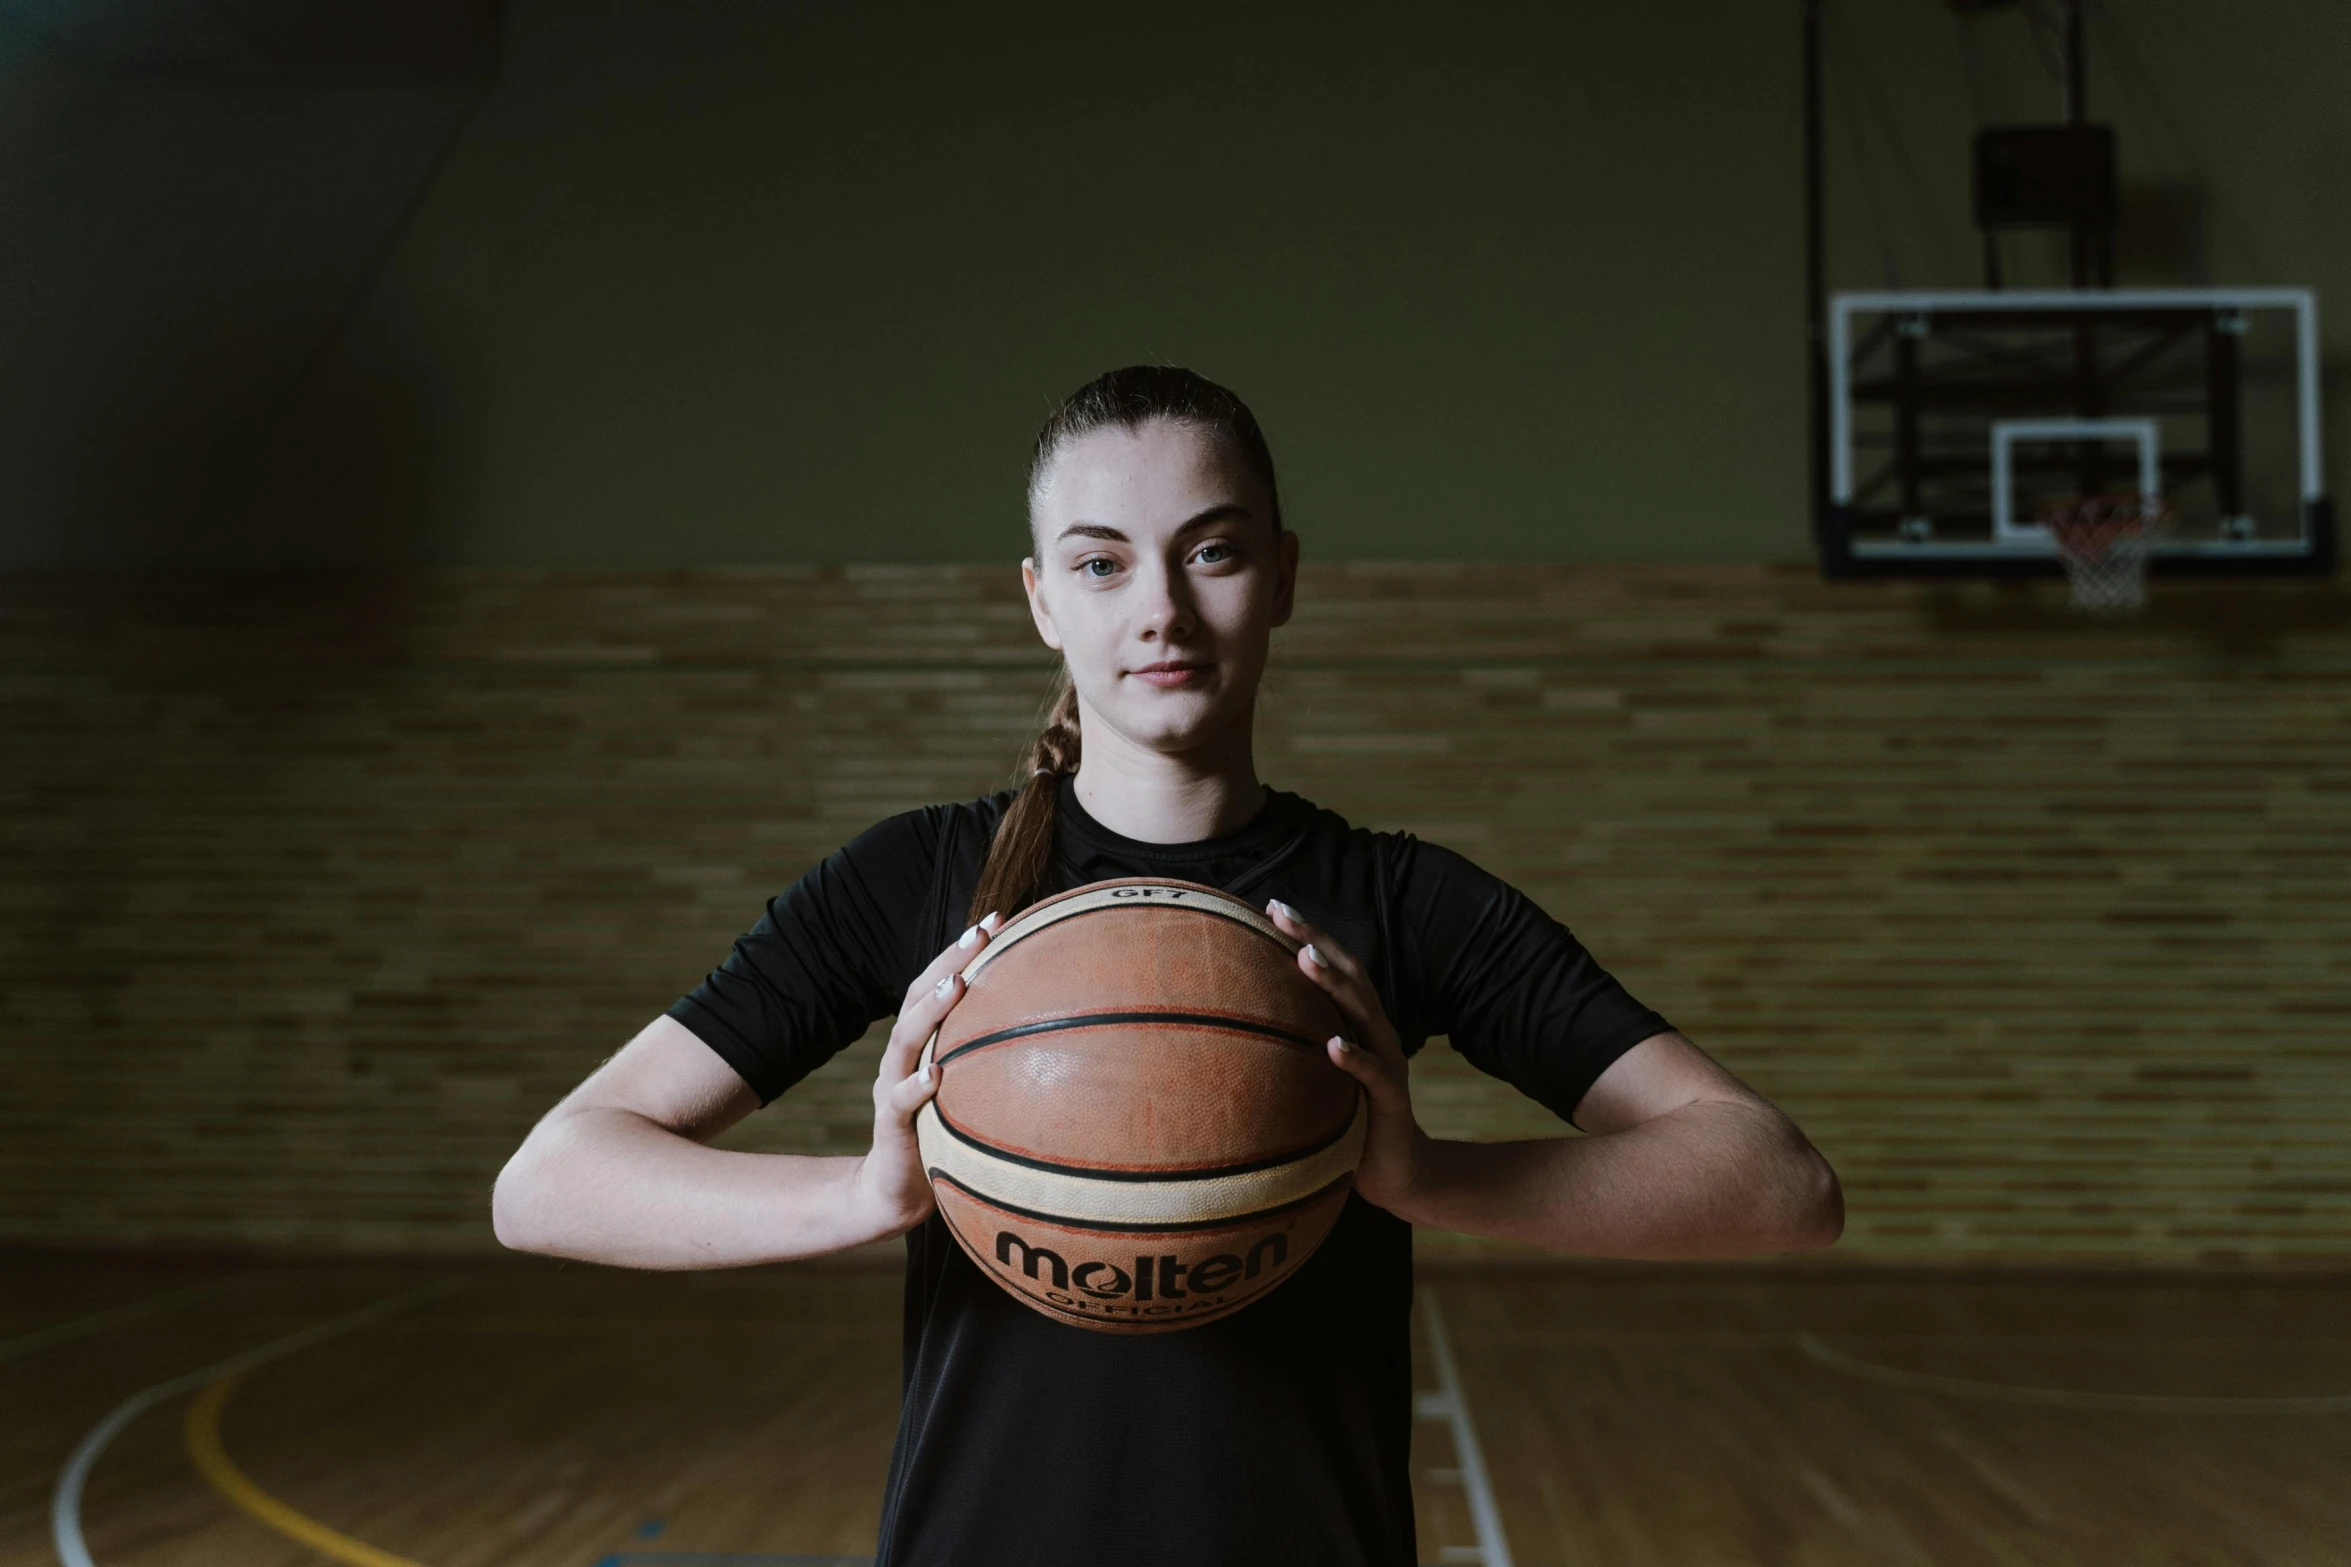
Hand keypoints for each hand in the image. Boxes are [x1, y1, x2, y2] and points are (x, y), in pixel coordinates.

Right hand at [852, 911, 1002, 1235]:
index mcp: (925, 1043)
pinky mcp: (891, 1126)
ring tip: (958, 986)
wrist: (897, 1193)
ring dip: (931, 1011)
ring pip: (904, 1040)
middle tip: (980, 934)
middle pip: (918, 997)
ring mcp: (892, 1087)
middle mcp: (905, 1056)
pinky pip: (899, 1101)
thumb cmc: (946, 1135)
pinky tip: (936, 1073)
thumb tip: (1069, 1034)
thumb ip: (1000, 1062)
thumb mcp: (975, 1093)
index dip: (964, 950)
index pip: (940, 984)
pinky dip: (916, 1085)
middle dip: (948, 962)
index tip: (1001, 918)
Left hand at [1266, 900, 1432, 1217]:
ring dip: (1334, 985)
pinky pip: (1374, 1075)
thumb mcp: (1319, 1075)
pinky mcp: (1390, 1100)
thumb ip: (1296, 1044)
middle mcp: (1376, 1033)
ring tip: (1305, 959)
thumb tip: (1238, 1020)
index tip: (1271, 907)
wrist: (1399, 1173)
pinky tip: (1332, 1045)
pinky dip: (1355, 1057)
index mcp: (1358, 1023)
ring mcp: (1387, 1063)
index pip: (1334, 968)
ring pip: (1363, 1014)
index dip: (1308, 935)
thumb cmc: (1349, 1119)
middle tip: (1281, 913)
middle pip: (1349, 976)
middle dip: (1316, 941)